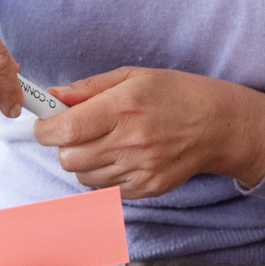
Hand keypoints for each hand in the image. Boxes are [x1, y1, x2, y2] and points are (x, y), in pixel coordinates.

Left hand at [34, 67, 264, 199]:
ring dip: (83, 161)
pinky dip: (104, 175)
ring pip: (83, 177)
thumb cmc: (176, 94)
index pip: (66, 130)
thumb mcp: (133, 77)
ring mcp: (140, 169)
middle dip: (63, 145)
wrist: (219, 125)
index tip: (45, 124)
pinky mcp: (148, 188)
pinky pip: (106, 189)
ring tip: (103, 142)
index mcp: (124, 107)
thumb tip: (53, 96)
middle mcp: (131, 141)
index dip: (46, 129)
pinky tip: (121, 156)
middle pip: (69, 158)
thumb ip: (89, 88)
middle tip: (76, 132)